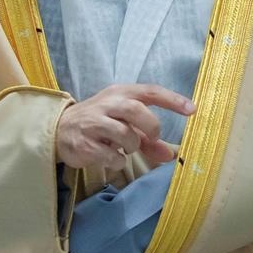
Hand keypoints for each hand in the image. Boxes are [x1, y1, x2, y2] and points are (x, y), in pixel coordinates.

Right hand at [55, 84, 192, 171]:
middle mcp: (107, 103)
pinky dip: (116, 161)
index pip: (150, 91)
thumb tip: (171, 155)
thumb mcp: (124, 123)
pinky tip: (109, 157)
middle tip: (152, 137)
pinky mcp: (84, 143)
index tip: (192, 110)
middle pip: (137, 110)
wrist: (60, 129)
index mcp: (120, 93)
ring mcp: (94, 122)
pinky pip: (111, 156)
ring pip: (125, 135)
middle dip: (151, 127)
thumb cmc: (99, 123)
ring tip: (123, 148)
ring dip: (131, 147)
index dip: (172, 100)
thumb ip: (148, 138)